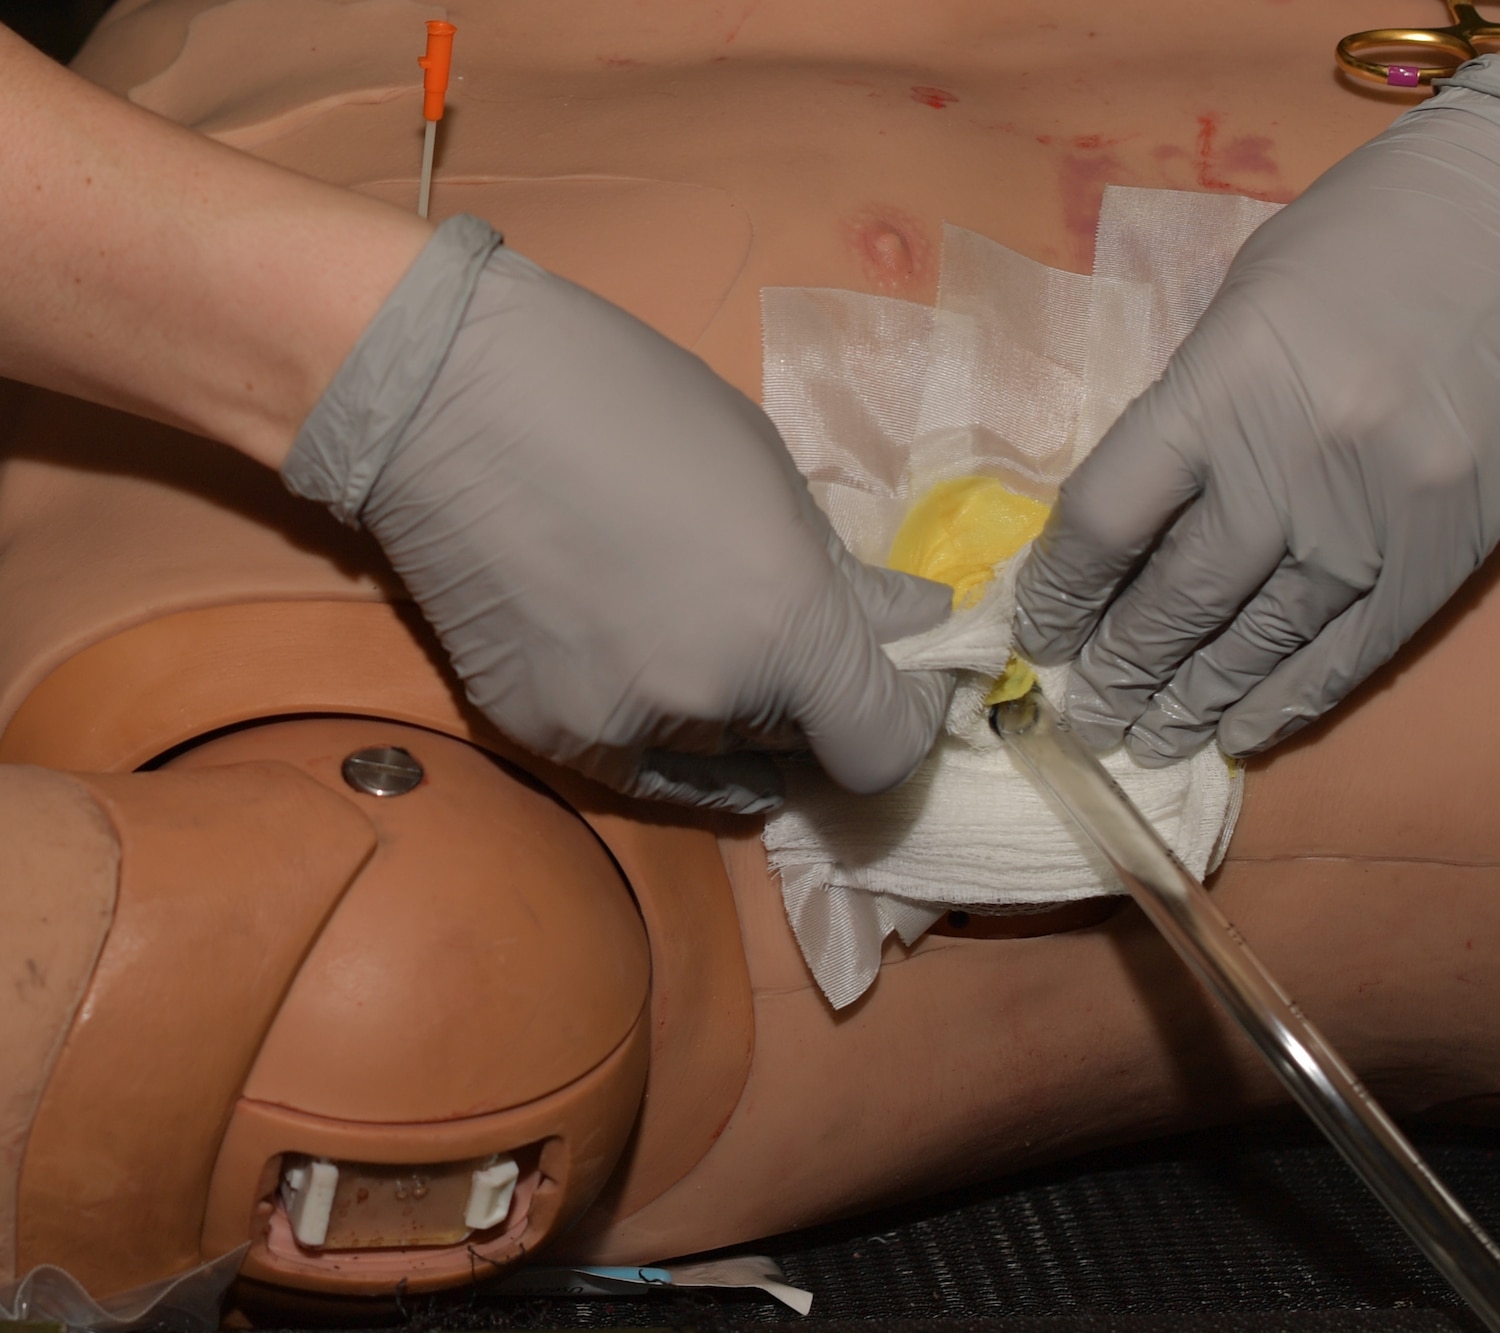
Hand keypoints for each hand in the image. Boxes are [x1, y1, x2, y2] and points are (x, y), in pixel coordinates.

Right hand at [285, 218, 950, 812]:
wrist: (442, 396)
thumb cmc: (625, 402)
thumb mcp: (766, 470)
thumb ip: (847, 572)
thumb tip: (919, 624)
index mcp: (787, 620)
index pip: (888, 744)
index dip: (910, 713)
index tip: (904, 673)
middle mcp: (716, 699)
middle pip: (807, 744)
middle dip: (819, 694)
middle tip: (793, 625)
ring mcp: (624, 728)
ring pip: (724, 756)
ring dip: (738, 710)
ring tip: (698, 617)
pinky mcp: (548, 737)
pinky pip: (645, 768)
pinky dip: (670, 731)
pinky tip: (658, 665)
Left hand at [1013, 56, 1499, 762]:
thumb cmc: (1366, 241)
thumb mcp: (1242, 303)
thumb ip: (1189, 415)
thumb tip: (1127, 536)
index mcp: (1223, 382)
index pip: (1109, 519)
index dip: (1063, 589)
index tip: (1042, 630)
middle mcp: (1296, 460)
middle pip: (1181, 598)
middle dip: (1125, 668)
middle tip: (1092, 714)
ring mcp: (1381, 514)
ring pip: (1264, 641)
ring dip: (1198, 700)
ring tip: (1154, 739)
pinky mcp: (1452, 547)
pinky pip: (1357, 651)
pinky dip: (1293, 696)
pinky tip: (1246, 728)